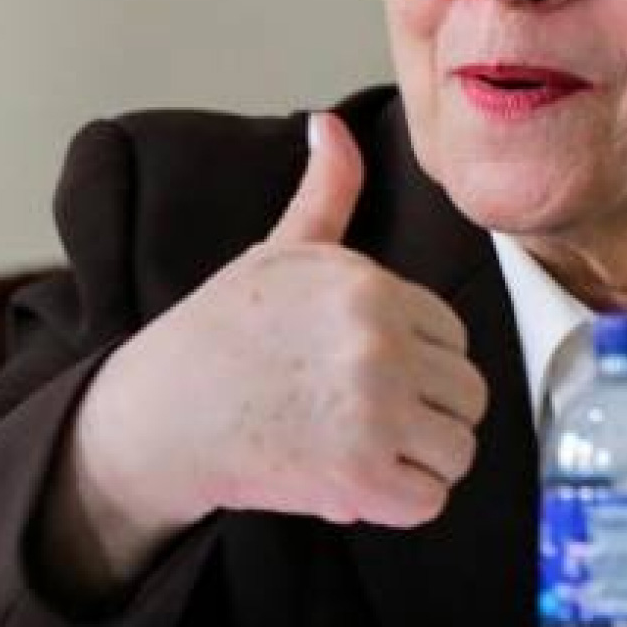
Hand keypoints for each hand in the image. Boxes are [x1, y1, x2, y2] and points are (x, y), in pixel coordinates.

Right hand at [42, 113, 488, 590]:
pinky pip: (430, 499)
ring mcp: (373, 412)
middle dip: (426, 412)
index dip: (415, 360)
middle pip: (469, 393)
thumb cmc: (220, 335)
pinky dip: (398, 501)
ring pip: (459, 448)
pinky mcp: (359, 477)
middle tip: (364, 417)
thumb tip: (331, 125)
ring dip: (417, 459)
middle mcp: (379, 345)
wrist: (157, 418)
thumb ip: (326, 194)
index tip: (363, 371)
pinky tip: (352, 480)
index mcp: (369, 287)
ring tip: (361, 446)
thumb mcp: (276, 253)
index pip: (454, 335)